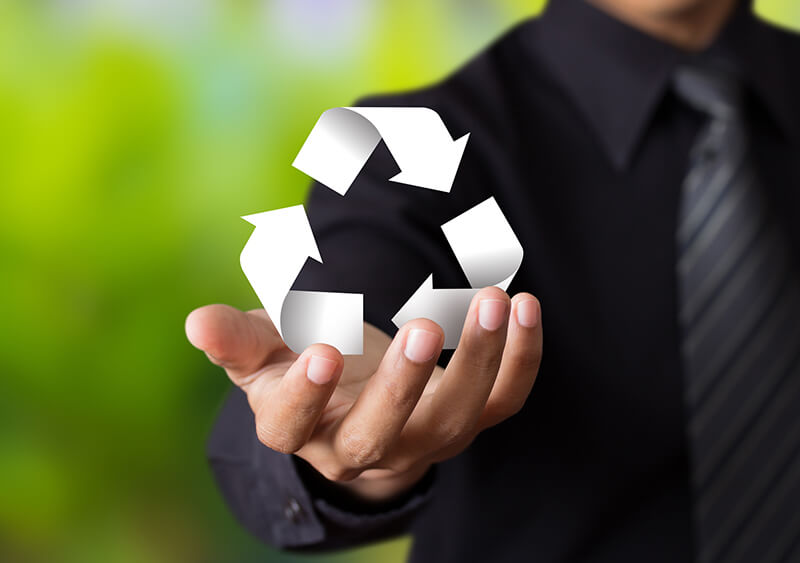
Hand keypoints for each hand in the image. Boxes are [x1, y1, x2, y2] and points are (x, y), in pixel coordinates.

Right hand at [185, 287, 541, 502]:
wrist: (356, 398)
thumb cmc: (299, 363)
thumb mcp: (261, 350)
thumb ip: (235, 338)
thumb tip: (195, 323)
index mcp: (298, 427)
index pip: (291, 424)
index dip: (304, 394)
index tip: (321, 349)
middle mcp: (358, 446)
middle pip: (379, 435)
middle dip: (401, 386)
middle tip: (420, 326)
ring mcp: (419, 438)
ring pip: (451, 419)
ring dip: (476, 362)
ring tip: (493, 302)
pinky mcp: (464, 419)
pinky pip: (503, 402)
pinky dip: (520, 360)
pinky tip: (523, 307)